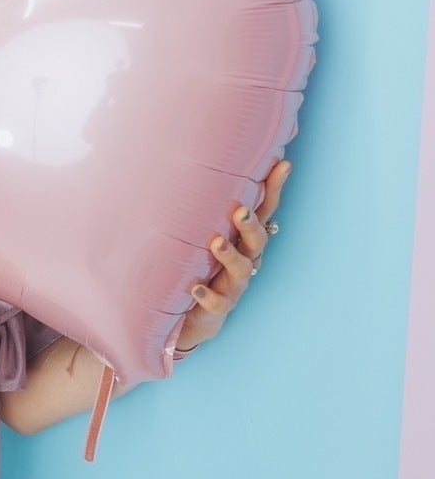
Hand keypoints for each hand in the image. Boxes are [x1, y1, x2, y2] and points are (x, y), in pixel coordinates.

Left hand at [178, 159, 292, 352]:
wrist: (196, 314)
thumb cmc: (203, 265)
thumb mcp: (207, 234)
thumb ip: (207, 208)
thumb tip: (197, 165)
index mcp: (245, 240)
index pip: (263, 211)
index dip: (274, 189)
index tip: (283, 164)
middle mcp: (246, 260)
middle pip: (257, 240)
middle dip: (250, 225)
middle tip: (239, 210)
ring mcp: (234, 285)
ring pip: (241, 269)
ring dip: (230, 255)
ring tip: (216, 243)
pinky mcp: (218, 307)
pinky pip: (217, 303)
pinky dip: (207, 295)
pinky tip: (195, 288)